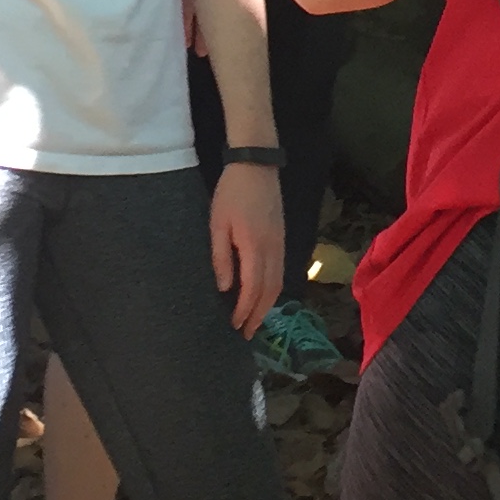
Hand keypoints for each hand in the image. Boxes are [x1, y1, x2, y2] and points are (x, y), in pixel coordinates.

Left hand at [208, 162, 284, 337]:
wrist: (256, 165)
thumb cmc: (231, 193)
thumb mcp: (217, 223)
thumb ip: (221, 257)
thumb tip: (225, 288)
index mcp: (255, 246)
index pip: (253, 288)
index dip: (245, 310)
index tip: (235, 326)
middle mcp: (273, 249)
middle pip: (270, 291)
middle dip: (258, 315)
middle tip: (246, 334)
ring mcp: (281, 244)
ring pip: (279, 283)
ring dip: (268, 306)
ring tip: (255, 321)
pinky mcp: (282, 238)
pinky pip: (280, 271)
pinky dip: (273, 290)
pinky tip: (264, 296)